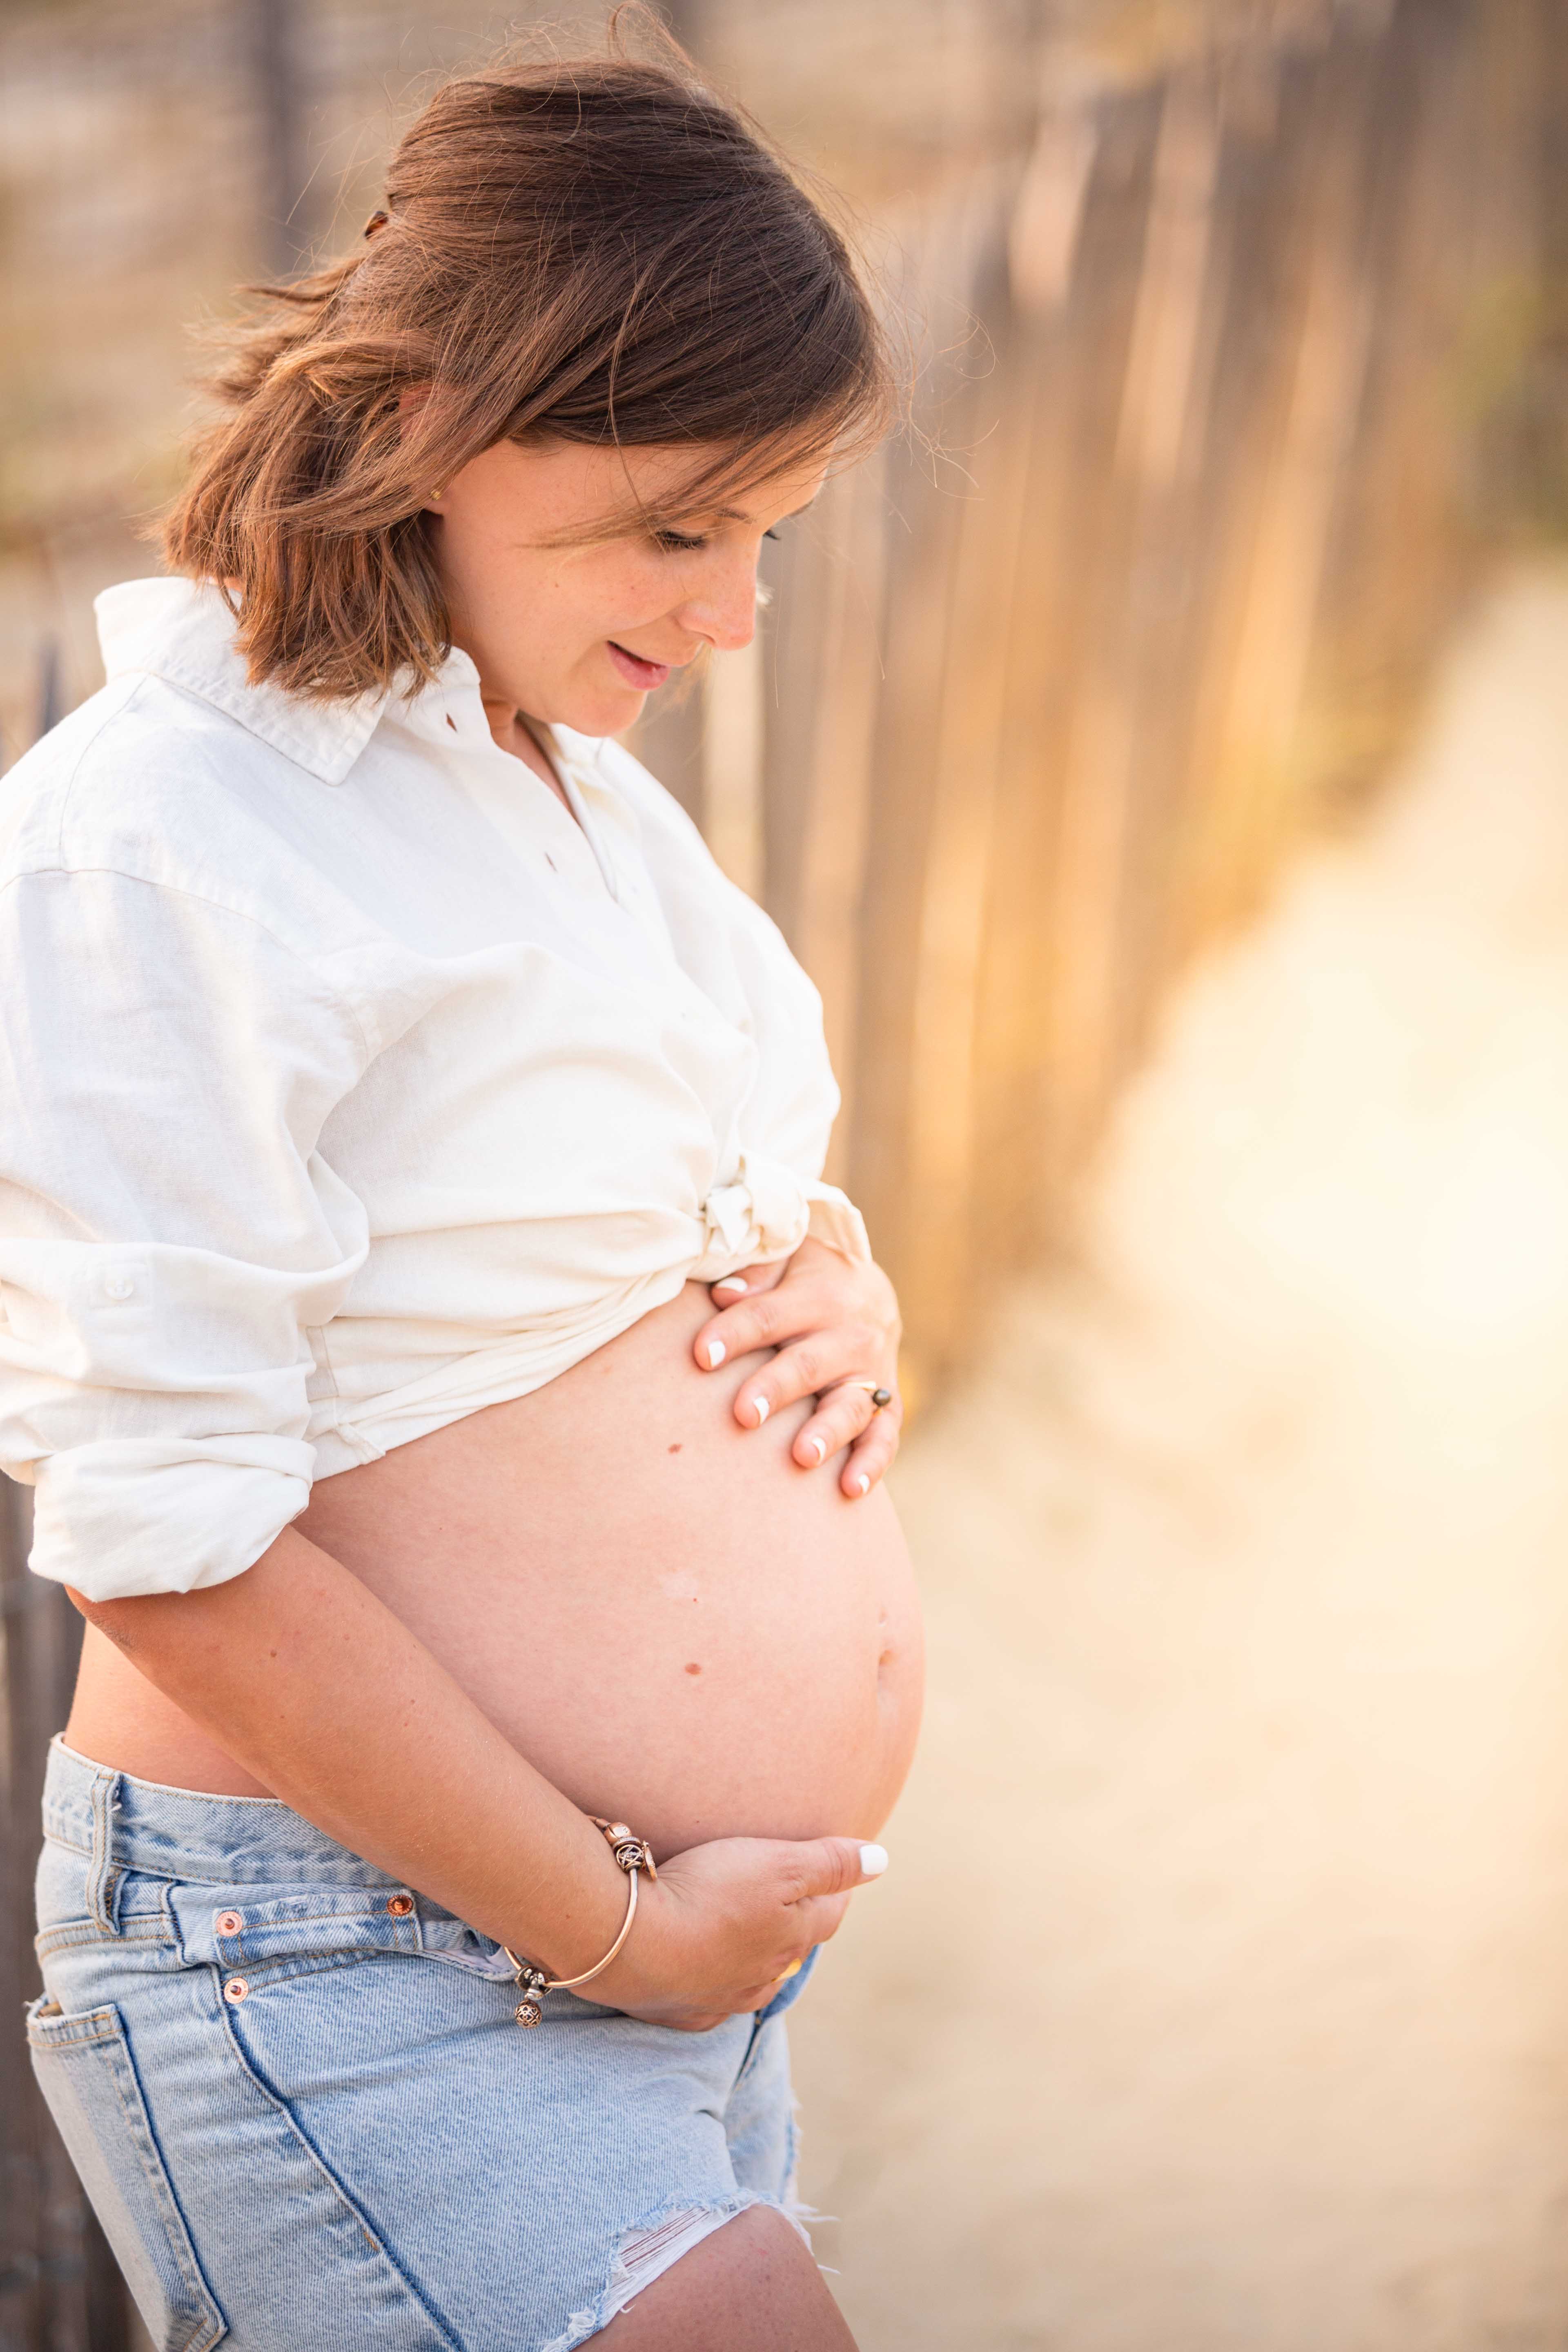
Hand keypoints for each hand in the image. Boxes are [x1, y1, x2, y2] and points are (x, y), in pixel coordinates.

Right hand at [588, 1833, 889, 2030]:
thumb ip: (829, 1862)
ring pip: (754, 1978)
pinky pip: (710, 1999)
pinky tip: (703, 1970)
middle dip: (796, 1924)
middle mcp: (764, 1976)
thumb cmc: (707, 1892)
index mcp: (792, 1938)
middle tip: (788, 1897)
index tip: (833, 1872)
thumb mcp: (777, 1864)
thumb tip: (881, 1860)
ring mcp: (722, 1999)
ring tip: (744, 1931)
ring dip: (755, 1956)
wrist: (629, 1941)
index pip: (829, 1913)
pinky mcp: (682, 2012)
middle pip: (793, 1947)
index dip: (835, 1889)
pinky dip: (713, 1981)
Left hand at [693, 1237, 902, 1496]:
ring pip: (850, 1406)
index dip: (734, 1334)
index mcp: (819, 1294)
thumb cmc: (805, 1279)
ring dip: (827, 1433)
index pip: (768, 1315)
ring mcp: (872, 1375)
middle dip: (777, 1388)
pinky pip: (884, 1438)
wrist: (870, 1293)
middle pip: (808, 1364)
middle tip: (744, 1413)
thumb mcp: (786, 1260)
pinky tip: (850, 1490)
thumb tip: (722, 1295)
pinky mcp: (888, 1408)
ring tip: (802, 1456)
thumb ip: (756, 1275)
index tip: (701, 1355)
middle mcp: (851, 1335)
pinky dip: (871, 1465)